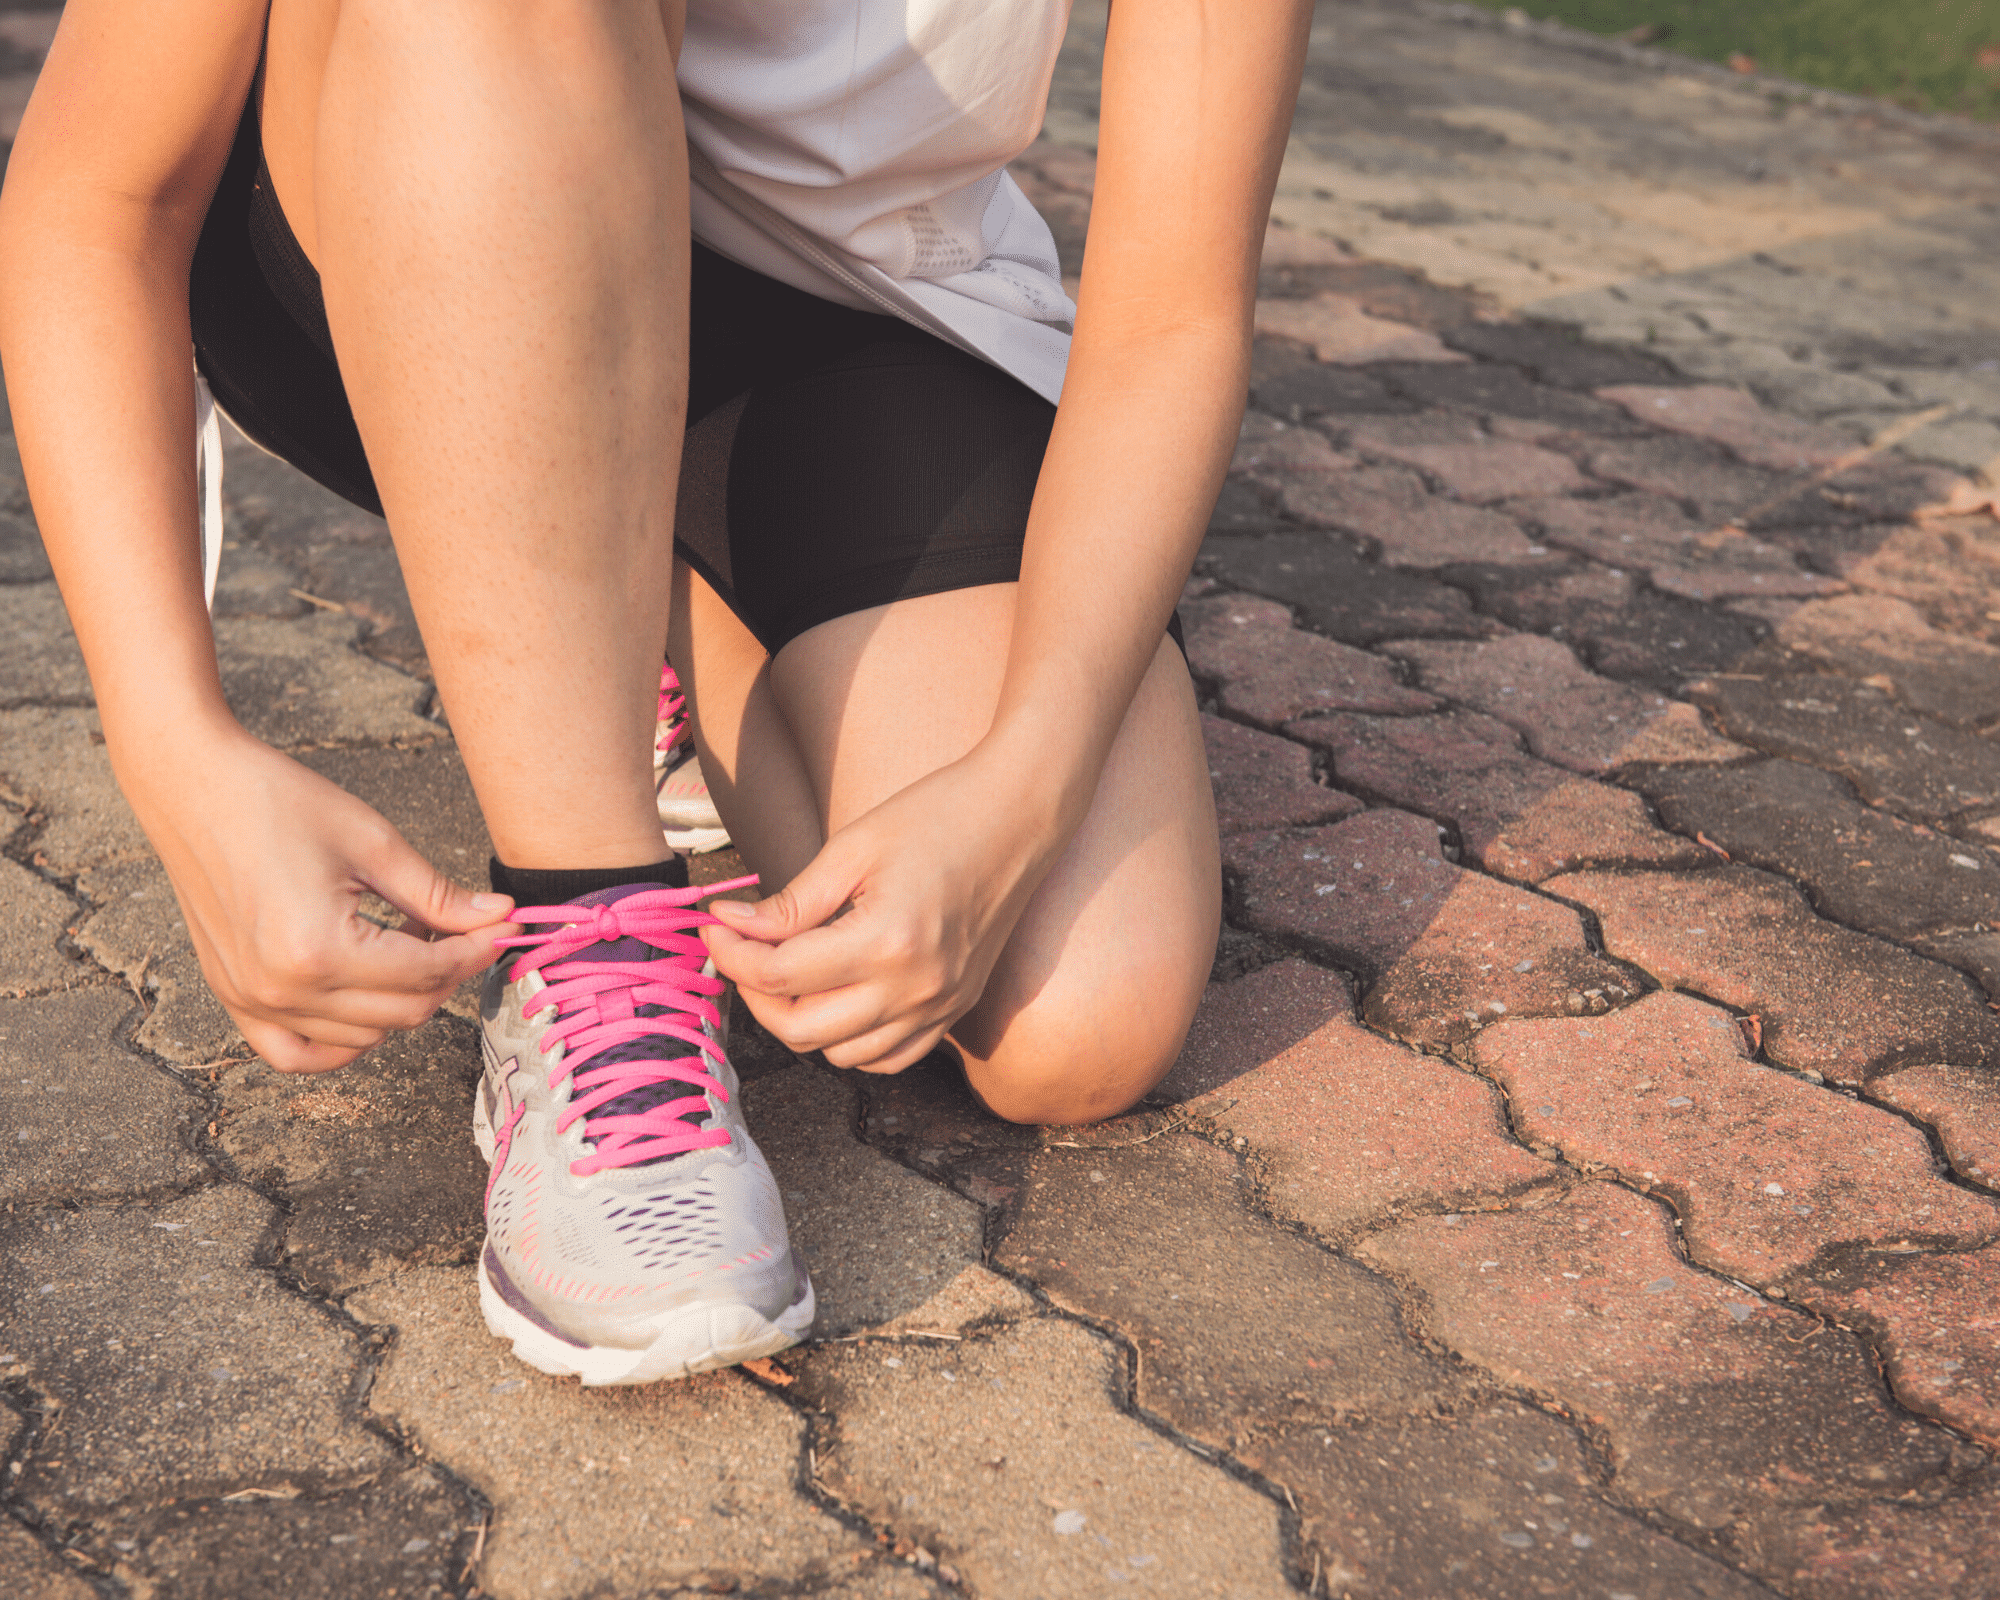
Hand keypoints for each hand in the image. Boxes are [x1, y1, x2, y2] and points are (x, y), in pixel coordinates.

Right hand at [120, 719, 515, 1072]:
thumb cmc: (277, 801)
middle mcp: (283, 990)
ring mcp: (252, 1001)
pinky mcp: (232, 998)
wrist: (193, 785)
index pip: (428, 973)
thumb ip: (439, 895)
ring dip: (400, 1000)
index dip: (476, 950)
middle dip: (448, 973)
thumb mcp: (374, 843)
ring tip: (405, 942)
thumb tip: (498, 918)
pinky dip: (340, 1041)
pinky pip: (296, 1053)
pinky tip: (365, 999)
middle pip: (403, 1012)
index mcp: (320, 950)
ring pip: (362, 1037)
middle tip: (461, 928)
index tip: (504, 927)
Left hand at [701, 748, 1066, 1073]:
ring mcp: (940, 1007)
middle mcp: (916, 989)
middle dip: (755, 993)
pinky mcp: (955, 1010)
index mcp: (887, 942)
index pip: (780, 976)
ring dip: (801, 1020)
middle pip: (802, 1029)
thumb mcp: (852, 849)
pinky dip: (851, 1041)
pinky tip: (837, 998)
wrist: (1020, 816)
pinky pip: (888, 1058)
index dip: (732, 953)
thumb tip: (731, 926)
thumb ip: (790, 903)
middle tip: (742, 950)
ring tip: (789, 970)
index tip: (716, 925)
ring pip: (841, 1055)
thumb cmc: (937, 816)